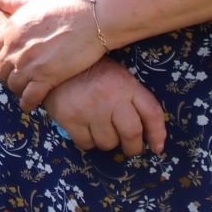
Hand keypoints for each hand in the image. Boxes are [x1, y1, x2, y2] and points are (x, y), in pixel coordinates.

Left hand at [0, 0, 107, 110]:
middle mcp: (15, 48)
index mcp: (10, 29)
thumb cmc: (65, 7)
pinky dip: (27, 103)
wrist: (91, 19)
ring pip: (12, 84)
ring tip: (23, 90)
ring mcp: (30, 63)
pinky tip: (29, 104)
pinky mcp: (47, 76)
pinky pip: (30, 97)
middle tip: (12, 79)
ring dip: (16, 89)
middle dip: (4, 76)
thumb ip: (12, 1)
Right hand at [42, 59, 166, 156]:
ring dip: (107, 141)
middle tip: (130, 147)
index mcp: (125, 84)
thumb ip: (132, 98)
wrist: (53, 64)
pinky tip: (84, 127)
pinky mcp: (69, 118)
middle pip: (131, 134)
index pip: (151, 113)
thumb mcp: (117, 76)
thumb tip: (148, 134)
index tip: (157, 147)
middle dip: (133, 147)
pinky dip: (88, 141)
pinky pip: (86, 144)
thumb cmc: (91, 71)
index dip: (158, 134)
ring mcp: (88, 108)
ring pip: (108, 143)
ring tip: (100, 129)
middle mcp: (109, 96)